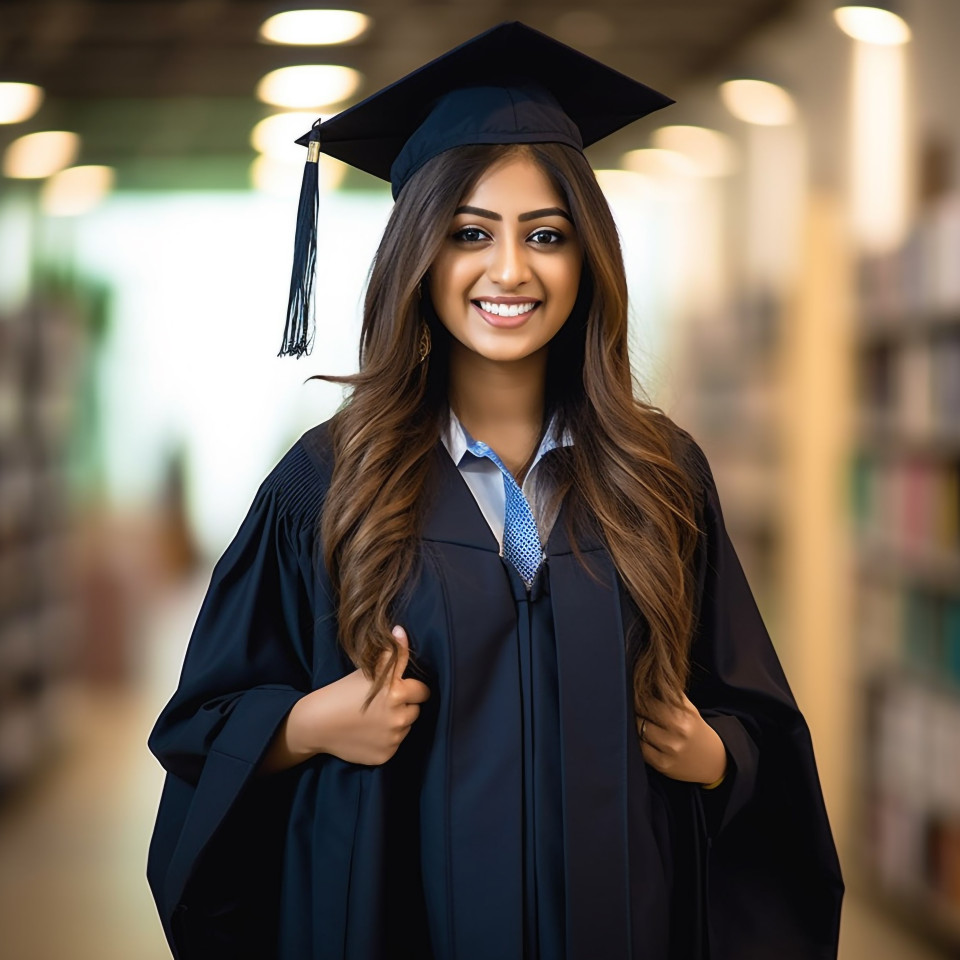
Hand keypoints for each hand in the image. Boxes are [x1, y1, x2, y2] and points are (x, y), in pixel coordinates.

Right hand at [286, 625, 430, 766]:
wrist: (317, 724)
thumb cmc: (342, 692)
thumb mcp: (367, 671)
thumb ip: (392, 654)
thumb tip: (401, 631)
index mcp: (397, 694)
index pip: (422, 691)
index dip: (412, 688)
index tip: (400, 688)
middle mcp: (398, 718)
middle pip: (416, 710)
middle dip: (405, 706)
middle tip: (384, 702)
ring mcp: (393, 739)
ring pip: (406, 727)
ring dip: (396, 723)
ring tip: (374, 717)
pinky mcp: (386, 755)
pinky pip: (395, 745)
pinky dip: (386, 740)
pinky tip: (369, 732)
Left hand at [636, 692, 726, 785]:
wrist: (714, 762)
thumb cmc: (697, 731)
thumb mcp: (689, 710)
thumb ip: (672, 695)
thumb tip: (650, 680)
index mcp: (684, 716)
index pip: (650, 701)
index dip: (640, 697)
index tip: (635, 694)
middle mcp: (678, 733)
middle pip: (642, 716)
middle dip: (635, 710)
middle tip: (632, 707)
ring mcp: (670, 751)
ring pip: (639, 732)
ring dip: (635, 725)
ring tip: (638, 721)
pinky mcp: (663, 765)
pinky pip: (640, 749)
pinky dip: (638, 741)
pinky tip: (643, 737)